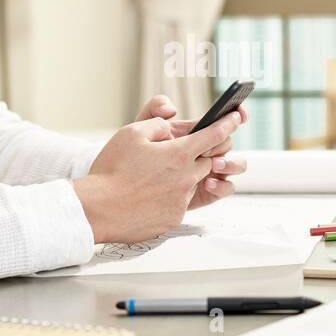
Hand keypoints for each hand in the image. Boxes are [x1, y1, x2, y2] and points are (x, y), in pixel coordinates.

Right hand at [72, 109, 244, 242]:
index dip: (228, 124)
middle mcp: (187, 178)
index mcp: (179, 154)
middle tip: (170, 156)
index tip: (236, 117)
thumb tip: (169, 128)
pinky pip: (178, 203)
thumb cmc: (111, 170)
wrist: (98, 209)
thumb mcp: (131, 133)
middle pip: (205, 162)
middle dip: (194, 156)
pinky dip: (168, 197)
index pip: (214, 135)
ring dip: (179, 178)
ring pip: (191, 183)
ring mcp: (181, 200)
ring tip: (151, 179)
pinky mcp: (173, 218)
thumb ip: (157, 124)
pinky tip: (147, 196)